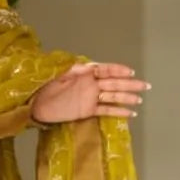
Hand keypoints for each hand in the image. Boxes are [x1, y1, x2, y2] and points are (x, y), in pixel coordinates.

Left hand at [32, 62, 149, 124]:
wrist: (34, 103)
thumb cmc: (43, 86)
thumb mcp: (58, 74)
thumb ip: (75, 70)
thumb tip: (90, 66)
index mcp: (84, 72)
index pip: (105, 69)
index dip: (118, 70)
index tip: (130, 72)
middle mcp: (90, 84)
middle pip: (113, 83)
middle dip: (129, 84)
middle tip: (145, 86)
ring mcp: (90, 97)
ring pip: (113, 96)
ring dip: (126, 97)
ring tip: (140, 100)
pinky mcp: (88, 110)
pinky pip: (106, 110)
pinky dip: (118, 111)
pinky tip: (130, 113)